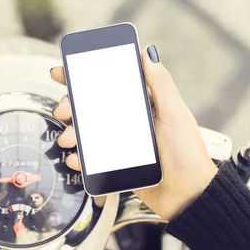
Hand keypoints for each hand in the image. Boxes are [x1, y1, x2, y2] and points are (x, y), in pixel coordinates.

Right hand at [51, 45, 217, 220]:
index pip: (108, 84)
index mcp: (141, 105)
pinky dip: (79, 158)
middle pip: (90, 107)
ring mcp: (119, 143)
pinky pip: (90, 159)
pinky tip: (76, 158)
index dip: (84, 77)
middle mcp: (127, 121)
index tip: (63, 73)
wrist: (187, 196)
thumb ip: (161, 84)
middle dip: (70, 106)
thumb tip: (147, 53)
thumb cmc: (187, 154)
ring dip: (71, 132)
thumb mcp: (175, 113)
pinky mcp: (114, 165)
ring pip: (86, 132)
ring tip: (68, 138)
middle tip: (63, 110)